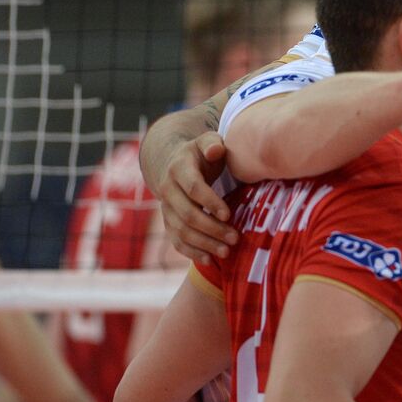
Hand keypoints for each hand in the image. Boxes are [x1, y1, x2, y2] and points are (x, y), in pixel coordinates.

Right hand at [156, 132, 235, 264]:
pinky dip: (191, 252)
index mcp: (179, 168)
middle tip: (235, 238)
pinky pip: (176, 241)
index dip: (210, 202)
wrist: (177, 163)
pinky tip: (209, 260)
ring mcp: (166, 208)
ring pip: (181, 231)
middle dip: (211, 228)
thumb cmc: (203, 153)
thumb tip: (216, 151)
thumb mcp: (208, 142)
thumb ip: (213, 144)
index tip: (228, 215)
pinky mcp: (168, 222)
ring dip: (204, 243)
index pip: (193, 188)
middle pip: (187, 214)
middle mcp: (168, 189)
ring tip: (227, 251)